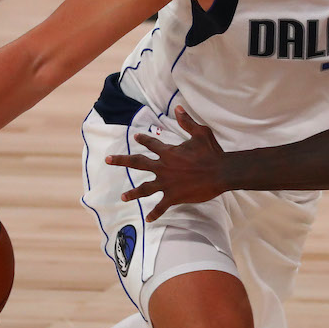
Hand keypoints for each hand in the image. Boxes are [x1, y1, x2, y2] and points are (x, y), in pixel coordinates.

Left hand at [105, 107, 226, 220]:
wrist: (221, 173)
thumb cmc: (212, 153)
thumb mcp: (200, 133)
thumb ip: (187, 121)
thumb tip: (178, 107)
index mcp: (168, 152)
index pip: (151, 144)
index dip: (143, 139)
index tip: (136, 137)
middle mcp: (163, 167)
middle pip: (137, 163)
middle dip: (121, 161)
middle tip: (107, 160)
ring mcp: (167, 183)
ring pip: (144, 189)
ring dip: (133, 193)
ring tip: (123, 197)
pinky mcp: (174, 197)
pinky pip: (161, 207)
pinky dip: (155, 214)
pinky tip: (148, 220)